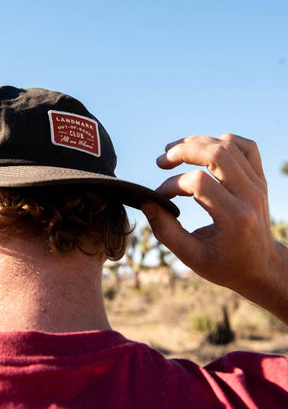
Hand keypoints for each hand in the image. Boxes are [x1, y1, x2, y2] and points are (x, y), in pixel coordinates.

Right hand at [141, 134, 287, 321]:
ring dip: (197, 142)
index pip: (199, 182)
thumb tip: (146, 202)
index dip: (172, 184)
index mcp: (235, 218)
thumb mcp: (192, 257)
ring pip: (229, 144)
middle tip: (161, 161)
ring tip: (175, 151)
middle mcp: (250, 196)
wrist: (262, 268)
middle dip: (183, 151)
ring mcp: (258, 184)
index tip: (160, 197)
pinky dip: (222, 140)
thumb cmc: (226, 266)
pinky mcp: (260, 179)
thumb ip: (166, 230)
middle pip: (216, 153)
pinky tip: (203, 149)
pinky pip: (246, 146)